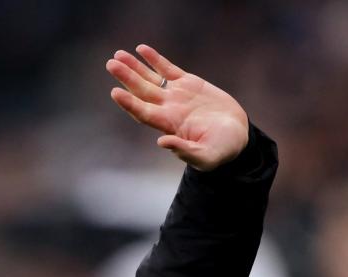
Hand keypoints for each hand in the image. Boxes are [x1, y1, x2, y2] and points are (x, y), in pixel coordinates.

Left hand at [106, 45, 247, 170]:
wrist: (236, 135)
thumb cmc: (221, 150)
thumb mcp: (206, 156)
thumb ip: (185, 151)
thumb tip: (162, 142)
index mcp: (169, 125)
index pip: (143, 113)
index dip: (129, 103)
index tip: (115, 92)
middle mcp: (168, 108)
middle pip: (141, 91)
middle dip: (127, 77)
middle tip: (111, 64)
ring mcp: (176, 95)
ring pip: (151, 78)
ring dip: (134, 67)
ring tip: (118, 55)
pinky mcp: (188, 83)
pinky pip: (167, 69)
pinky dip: (155, 59)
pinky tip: (141, 49)